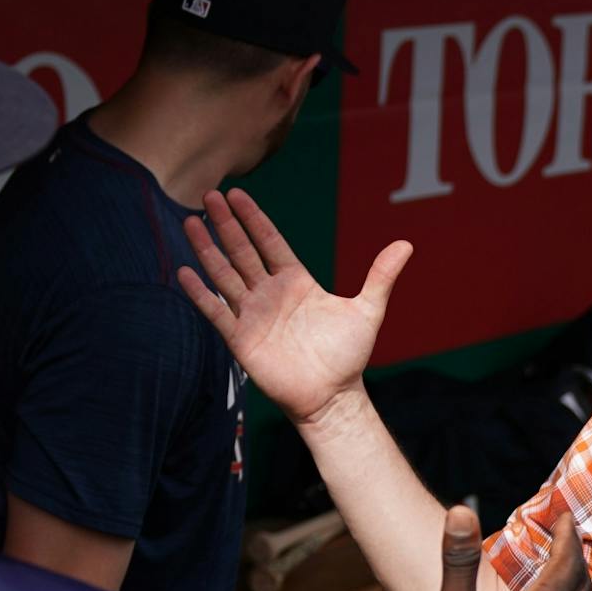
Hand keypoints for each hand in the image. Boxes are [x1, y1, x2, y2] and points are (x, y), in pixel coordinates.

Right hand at [178, 187, 413, 428]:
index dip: (253, 218)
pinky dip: (200, 293)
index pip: (269, 241)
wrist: (332, 396)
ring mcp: (253, 314)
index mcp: (296, 282)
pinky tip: (184, 272)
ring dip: (207, 249)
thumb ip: (381, 276)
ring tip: (189, 222)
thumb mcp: (368, 310)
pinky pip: (216, 311)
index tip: (236, 194)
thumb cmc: (348, 356)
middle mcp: (270, 293)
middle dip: (225, 224)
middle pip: (243, 251)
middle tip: (208, 194)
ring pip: (225, 275)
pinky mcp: (241, 338)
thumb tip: (406, 244)